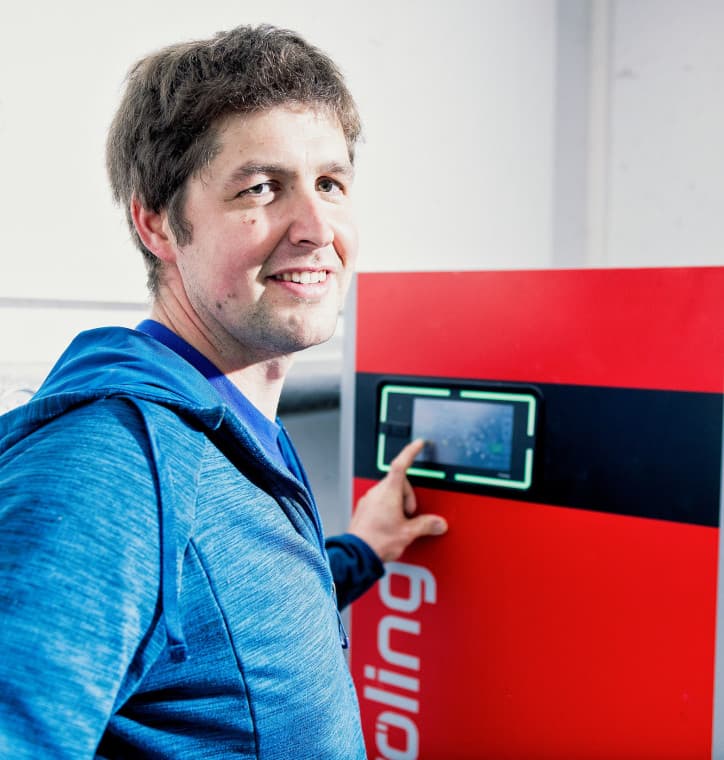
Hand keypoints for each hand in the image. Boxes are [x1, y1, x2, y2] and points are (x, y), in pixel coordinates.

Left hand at [348, 438, 447, 562]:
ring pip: (389, 493)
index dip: (411, 452)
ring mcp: (368, 500)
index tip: (418, 444)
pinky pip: (379, 502)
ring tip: (400, 523)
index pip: (401, 464)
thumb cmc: (377, 541)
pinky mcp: (363, 510)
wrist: (357, 555)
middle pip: (399, 483)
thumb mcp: (408, 533)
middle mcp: (377, 492)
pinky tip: (390, 526)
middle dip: (408, 497)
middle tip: (410, 515)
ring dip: (398, 504)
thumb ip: (425, 525)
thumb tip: (437, 523)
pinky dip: (388, 510)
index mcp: (389, 492)